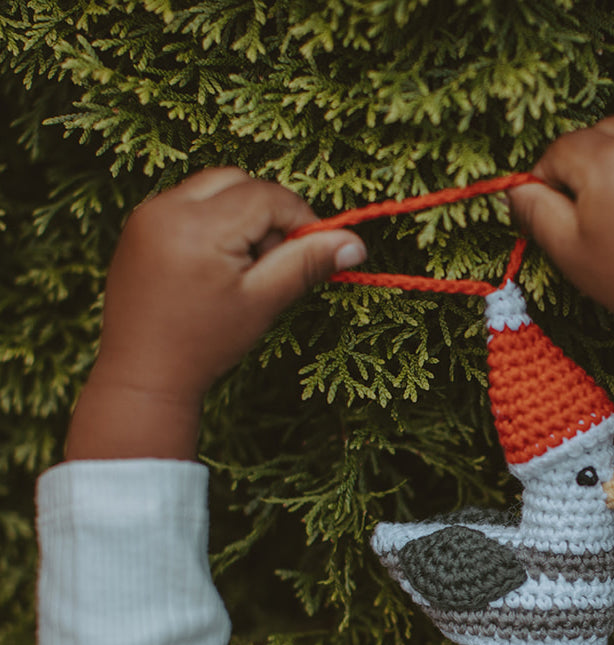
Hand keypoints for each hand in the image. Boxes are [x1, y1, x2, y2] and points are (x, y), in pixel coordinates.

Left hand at [66, 168, 364, 459]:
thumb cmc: (203, 345)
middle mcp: (167, 208)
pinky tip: (216, 266)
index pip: (267, 196)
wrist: (142, 375)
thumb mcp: (263, 302)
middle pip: (238, 180)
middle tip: (274, 261)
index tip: (315, 250)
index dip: (301, 219)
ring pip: (213, 187)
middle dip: (267, 211)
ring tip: (243, 266)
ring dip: (240, 213)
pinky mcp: (138, 225)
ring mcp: (147, 214)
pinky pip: (187, 202)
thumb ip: (307, 264)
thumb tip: (355, 244)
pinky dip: (212, 220)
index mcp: (199, 228)